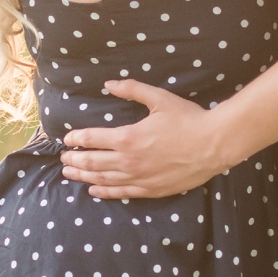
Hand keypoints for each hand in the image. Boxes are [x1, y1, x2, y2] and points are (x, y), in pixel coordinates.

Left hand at [61, 80, 228, 200]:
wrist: (213, 144)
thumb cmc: (187, 119)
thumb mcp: (160, 98)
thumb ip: (132, 90)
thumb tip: (109, 83)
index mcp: (128, 138)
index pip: (92, 139)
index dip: (76, 139)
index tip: (68, 138)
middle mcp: (128, 161)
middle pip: (92, 162)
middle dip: (74, 160)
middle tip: (63, 159)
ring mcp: (138, 178)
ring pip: (102, 179)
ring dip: (83, 176)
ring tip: (70, 174)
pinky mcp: (150, 190)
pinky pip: (120, 193)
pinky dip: (104, 192)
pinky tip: (94, 190)